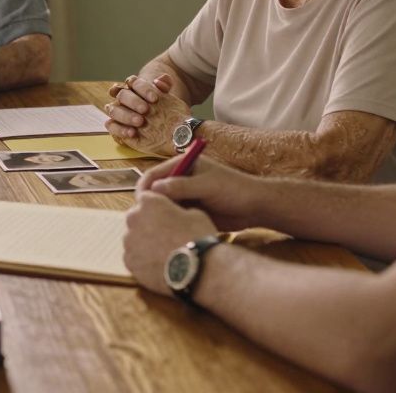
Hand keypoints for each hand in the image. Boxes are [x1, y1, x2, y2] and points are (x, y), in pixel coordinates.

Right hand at [105, 74, 187, 154]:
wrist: (163, 125)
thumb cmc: (162, 108)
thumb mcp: (166, 97)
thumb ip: (164, 87)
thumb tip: (161, 80)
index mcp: (133, 87)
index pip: (133, 82)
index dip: (143, 89)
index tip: (155, 98)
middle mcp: (122, 98)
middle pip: (122, 94)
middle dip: (134, 102)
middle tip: (145, 110)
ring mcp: (116, 111)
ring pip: (113, 109)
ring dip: (126, 115)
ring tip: (140, 122)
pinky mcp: (114, 126)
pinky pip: (111, 125)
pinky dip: (120, 129)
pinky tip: (132, 133)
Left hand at [123, 191, 216, 294]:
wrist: (197, 269)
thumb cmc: (199, 238)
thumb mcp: (195, 213)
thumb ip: (176, 209)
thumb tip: (173, 214)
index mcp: (149, 202)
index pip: (146, 198)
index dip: (157, 207)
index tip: (166, 215)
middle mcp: (134, 218)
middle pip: (137, 217)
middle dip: (148, 223)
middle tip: (166, 235)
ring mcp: (129, 241)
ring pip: (133, 238)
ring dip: (144, 242)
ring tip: (163, 252)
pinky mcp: (130, 261)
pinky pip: (133, 257)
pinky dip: (143, 259)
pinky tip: (158, 264)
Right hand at [136, 154, 263, 230]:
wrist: (255, 207)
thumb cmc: (234, 190)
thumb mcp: (208, 186)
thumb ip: (182, 186)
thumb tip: (155, 189)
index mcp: (182, 164)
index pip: (154, 174)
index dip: (145, 187)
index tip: (140, 203)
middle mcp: (179, 178)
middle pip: (154, 190)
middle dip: (149, 203)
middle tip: (147, 219)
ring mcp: (183, 195)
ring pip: (161, 205)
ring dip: (158, 215)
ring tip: (159, 227)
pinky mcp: (188, 209)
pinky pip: (171, 216)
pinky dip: (168, 222)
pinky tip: (168, 232)